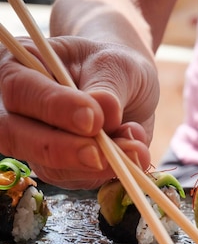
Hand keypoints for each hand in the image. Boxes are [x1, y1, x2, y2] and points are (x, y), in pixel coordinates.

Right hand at [0, 36, 157, 188]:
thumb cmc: (115, 65)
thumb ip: (107, 87)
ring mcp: (36, 142)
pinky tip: (135, 152)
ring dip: (95, 165)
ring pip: (48, 167)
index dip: (55, 108)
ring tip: (135, 148)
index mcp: (20, 67)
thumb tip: (105, 112)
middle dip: (62, 149)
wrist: (129, 86)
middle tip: (101, 154)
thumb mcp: (117, 64)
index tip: (93, 119)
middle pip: (16, 136)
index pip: (21, 91)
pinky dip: (109, 172)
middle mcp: (18, 109)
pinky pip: (77, 179)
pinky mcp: (61, 168)